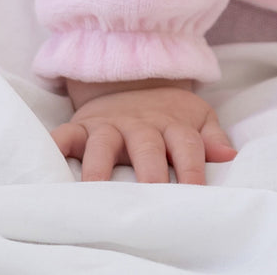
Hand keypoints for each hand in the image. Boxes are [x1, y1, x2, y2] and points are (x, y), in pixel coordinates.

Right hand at [52, 83, 236, 182]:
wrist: (131, 81)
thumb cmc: (167, 115)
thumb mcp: (196, 118)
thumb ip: (211, 138)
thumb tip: (229, 157)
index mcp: (171, 124)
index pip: (187, 144)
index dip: (192, 167)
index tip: (196, 193)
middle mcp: (140, 125)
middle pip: (147, 146)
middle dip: (149, 171)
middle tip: (149, 196)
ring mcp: (109, 125)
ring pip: (104, 143)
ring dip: (100, 166)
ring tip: (95, 191)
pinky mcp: (81, 127)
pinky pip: (64, 135)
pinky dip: (54, 147)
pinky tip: (47, 163)